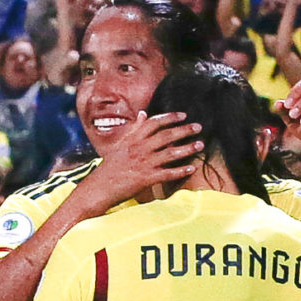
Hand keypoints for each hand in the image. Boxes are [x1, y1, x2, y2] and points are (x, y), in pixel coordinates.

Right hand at [82, 109, 201, 206]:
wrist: (100, 187)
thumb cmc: (110, 166)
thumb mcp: (120, 143)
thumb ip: (134, 128)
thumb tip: (144, 113)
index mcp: (133, 139)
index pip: (154, 123)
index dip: (170, 117)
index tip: (183, 115)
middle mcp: (139, 149)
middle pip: (166, 136)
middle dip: (184, 130)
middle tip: (199, 126)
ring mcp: (143, 164)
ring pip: (170, 154)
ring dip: (187, 148)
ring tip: (200, 144)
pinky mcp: (146, 179)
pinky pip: (167, 174)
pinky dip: (180, 171)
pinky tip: (191, 168)